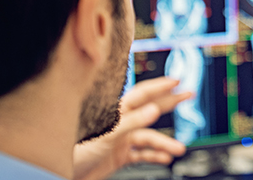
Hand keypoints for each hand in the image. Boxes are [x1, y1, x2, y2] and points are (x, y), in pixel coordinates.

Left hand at [72, 77, 191, 179]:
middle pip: (150, 109)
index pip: (142, 94)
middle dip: (170, 102)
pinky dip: (154, 155)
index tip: (176, 81)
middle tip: (189, 95)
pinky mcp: (119, 155)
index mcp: (116, 112)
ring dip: (164, 143)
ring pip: (148, 137)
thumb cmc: (77, 152)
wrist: (63, 174)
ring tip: (178, 149)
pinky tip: (164, 157)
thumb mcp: (106, 135)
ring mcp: (120, 139)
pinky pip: (141, 153)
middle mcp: (120, 123)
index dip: (160, 86)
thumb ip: (131, 122)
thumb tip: (154, 110)